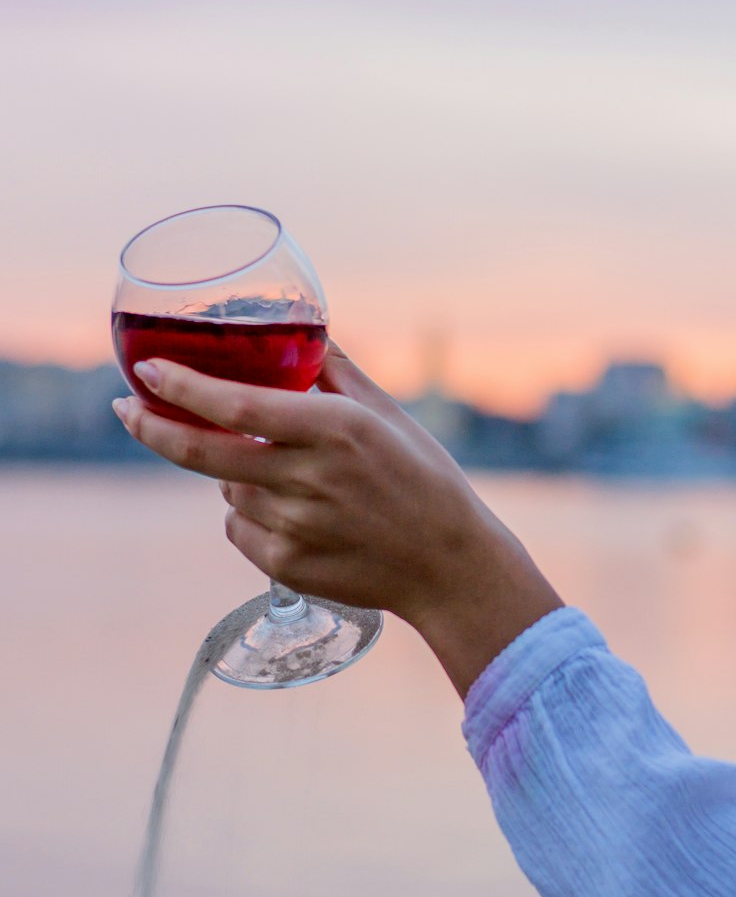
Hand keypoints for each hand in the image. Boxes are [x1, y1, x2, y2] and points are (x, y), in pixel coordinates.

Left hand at [113, 343, 561, 694]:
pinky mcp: (288, 567)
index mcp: (334, 430)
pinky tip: (293, 515)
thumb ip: (337, 371)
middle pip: (204, 454)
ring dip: (233, 475)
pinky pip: (239, 530)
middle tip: (126, 410)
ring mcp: (295, 527)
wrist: (449, 566)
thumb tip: (304, 330)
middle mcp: (309, 478)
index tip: (145, 370)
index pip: (238, 405)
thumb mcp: (388, 415)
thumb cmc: (425, 480)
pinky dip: (249, 516)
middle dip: (154, 428)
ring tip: (286, 477)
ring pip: (226, 491)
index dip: (182, 388)